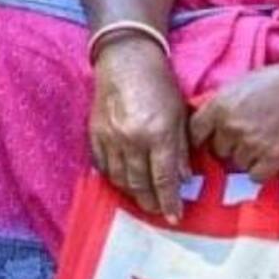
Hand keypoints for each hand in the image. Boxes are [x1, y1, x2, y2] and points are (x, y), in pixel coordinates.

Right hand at [89, 35, 190, 218]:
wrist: (126, 62)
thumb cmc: (160, 86)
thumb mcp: (180, 116)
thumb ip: (181, 149)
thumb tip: (184, 179)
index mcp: (158, 134)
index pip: (164, 178)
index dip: (170, 201)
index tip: (175, 216)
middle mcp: (132, 140)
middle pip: (140, 183)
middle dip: (150, 202)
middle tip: (158, 210)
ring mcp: (110, 137)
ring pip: (119, 178)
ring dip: (132, 193)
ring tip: (142, 198)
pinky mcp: (94, 133)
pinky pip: (102, 165)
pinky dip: (113, 177)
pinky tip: (122, 180)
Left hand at [190, 59, 278, 182]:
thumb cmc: (278, 82)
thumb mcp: (239, 85)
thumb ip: (221, 104)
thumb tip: (209, 121)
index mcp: (219, 106)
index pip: (194, 132)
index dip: (200, 138)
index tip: (207, 141)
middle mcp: (230, 127)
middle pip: (217, 151)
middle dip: (228, 147)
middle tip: (243, 140)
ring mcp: (251, 144)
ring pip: (237, 164)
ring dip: (246, 159)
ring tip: (261, 146)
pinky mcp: (273, 158)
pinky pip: (256, 176)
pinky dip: (261, 171)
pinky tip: (269, 159)